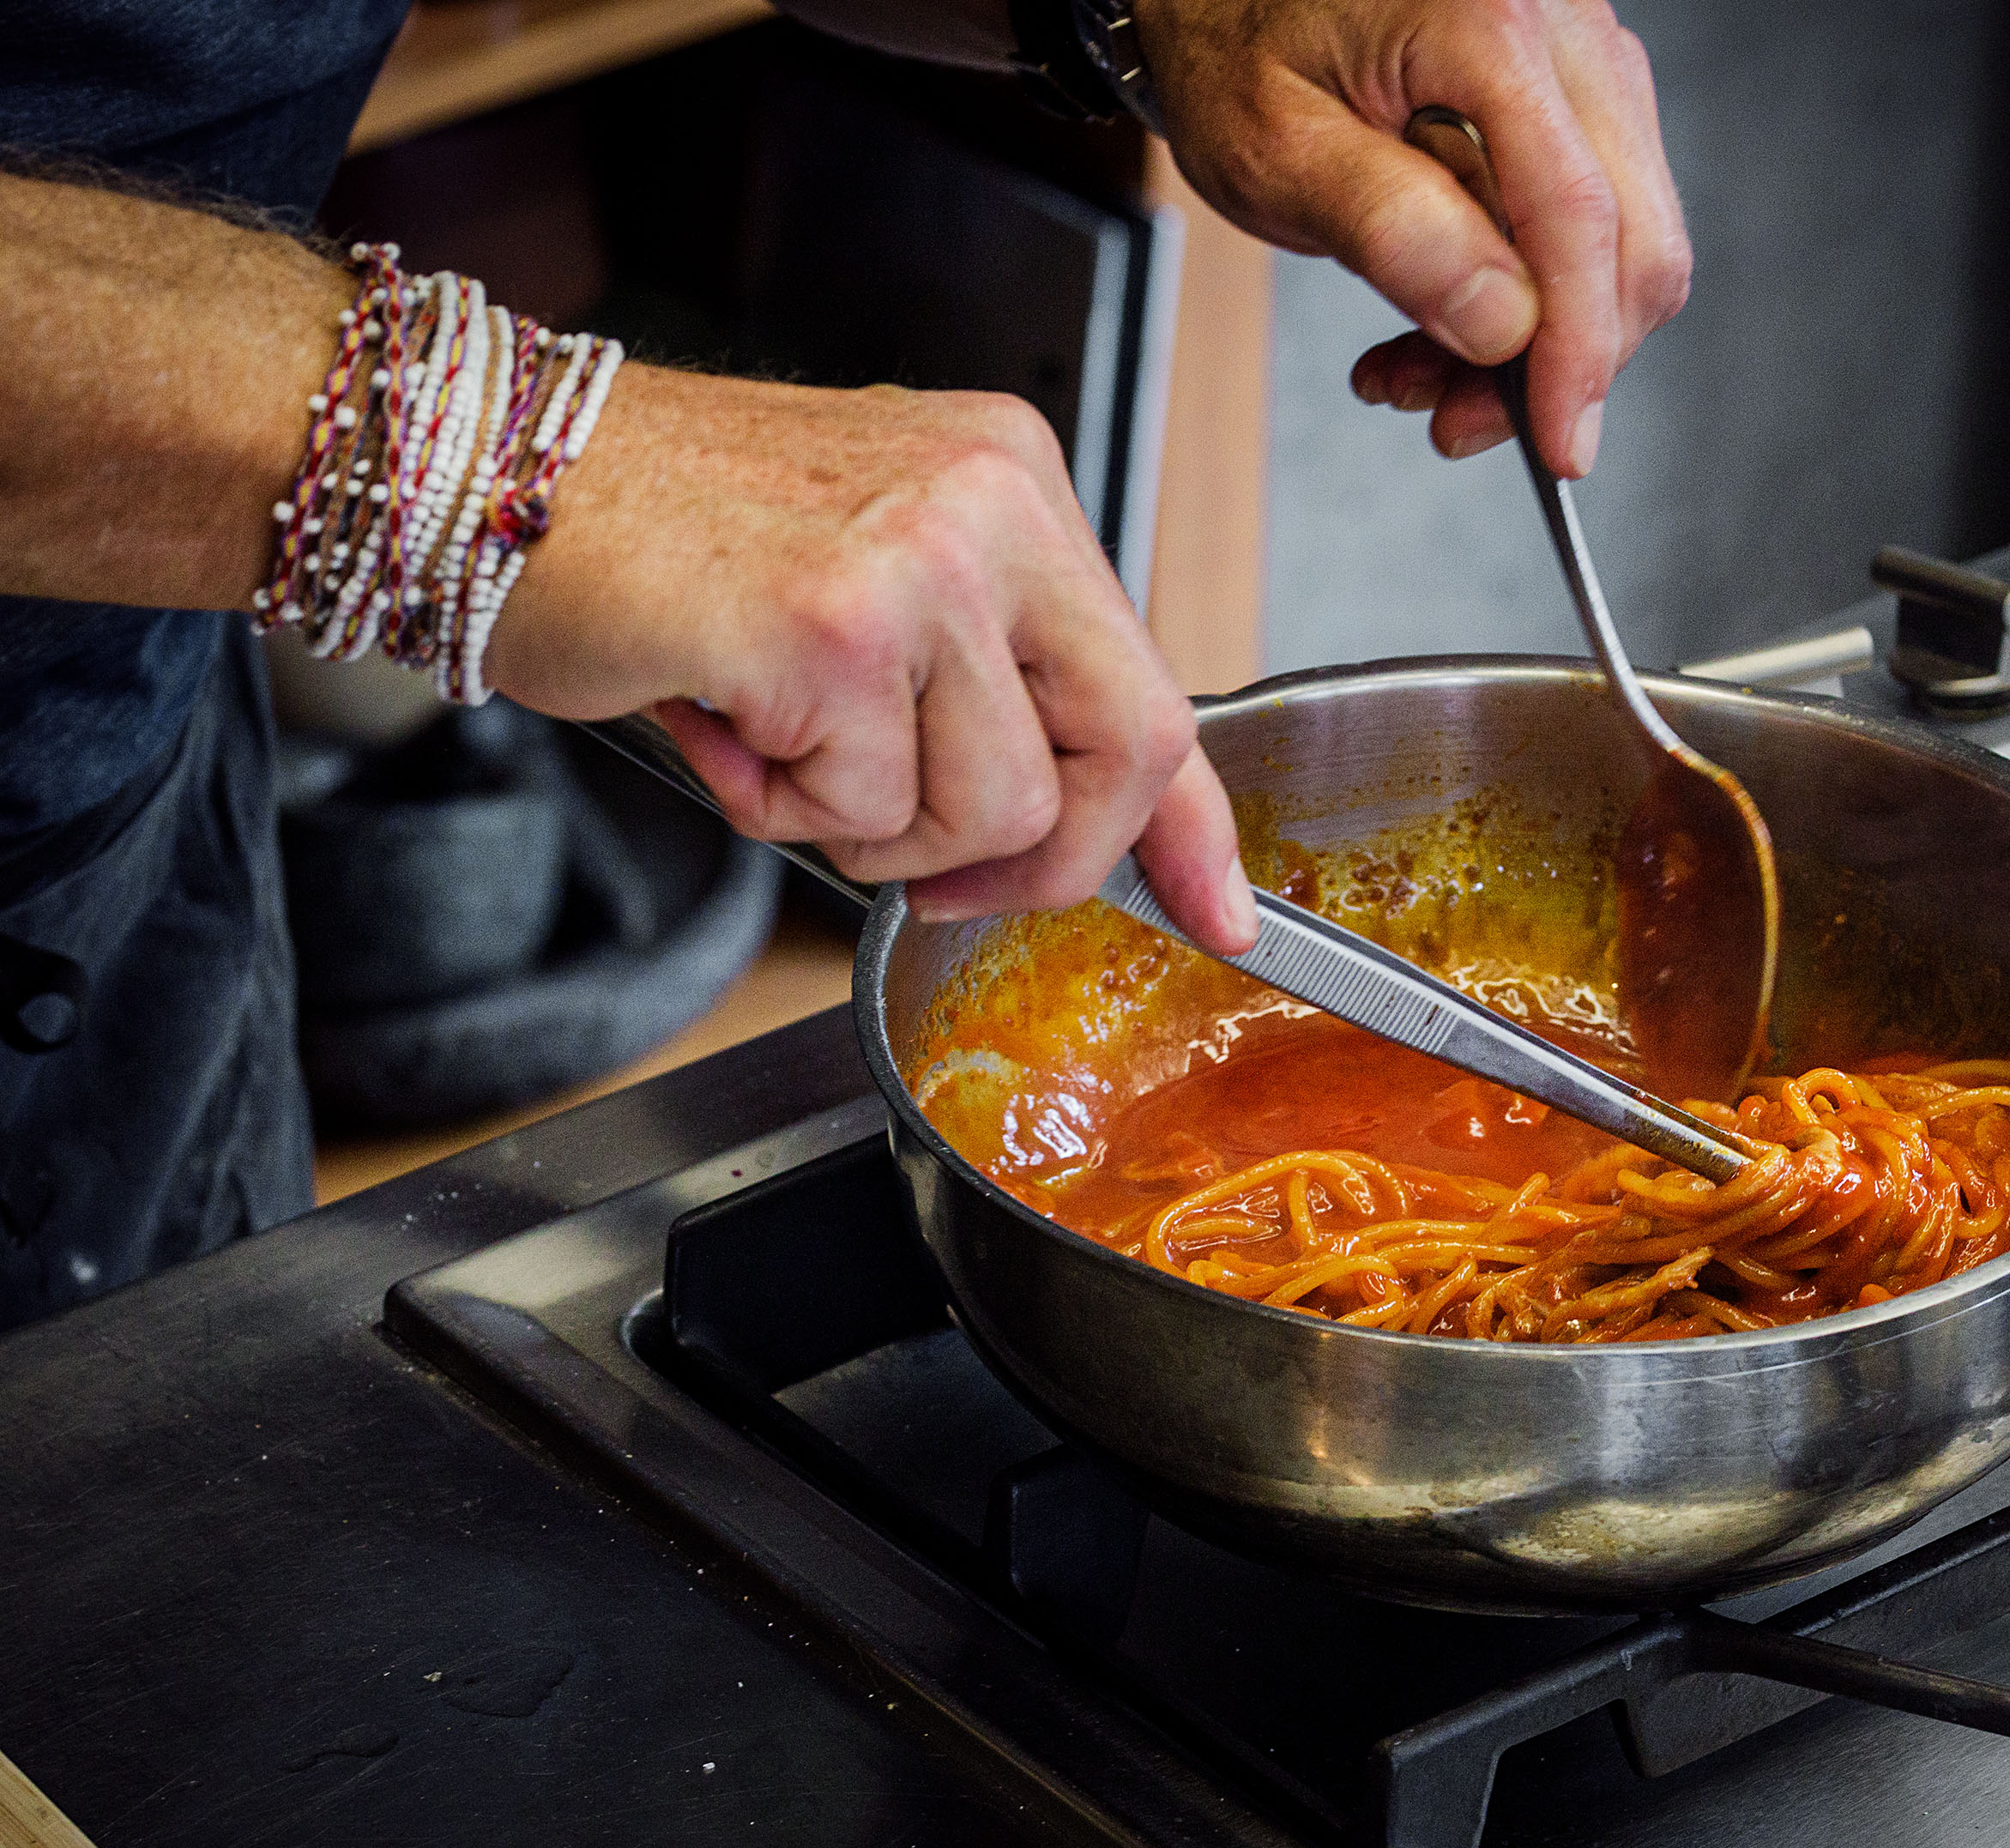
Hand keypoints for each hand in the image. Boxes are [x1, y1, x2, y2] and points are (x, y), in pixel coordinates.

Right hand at [487, 366, 1256, 951]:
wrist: (484, 467)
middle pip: (1125, 753)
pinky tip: (722, 716)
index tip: (1218, 911)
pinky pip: (867, 810)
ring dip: (871, 822)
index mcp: (1017, 483)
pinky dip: (782, 806)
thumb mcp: (876, 585)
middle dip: (1037, 857)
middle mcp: (995, 503)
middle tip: (931, 861)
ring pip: (992, 809)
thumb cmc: (664, 531)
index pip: (1156, 681)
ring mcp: (922, 561)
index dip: (1191, 826)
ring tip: (777, 731)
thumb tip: (1076, 827)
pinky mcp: (833, 627)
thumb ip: (988, 686)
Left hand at [1141, 0, 1690, 477]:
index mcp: (1489, 21)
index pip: (1578, 217)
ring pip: (1621, 241)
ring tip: (1416, 367)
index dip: (1577, 352)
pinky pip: (1588, 220)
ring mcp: (1577, 58)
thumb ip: (1393, 233)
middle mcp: (1560, 26)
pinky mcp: (1569, 95)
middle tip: (1454, 418)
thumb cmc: (1235, 42)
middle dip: (1556, 360)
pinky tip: (1443, 316)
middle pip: (1631, 237)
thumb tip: (1504, 323)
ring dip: (1533, 338)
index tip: (1558, 443)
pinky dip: (1525, 295)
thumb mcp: (1275, 152)